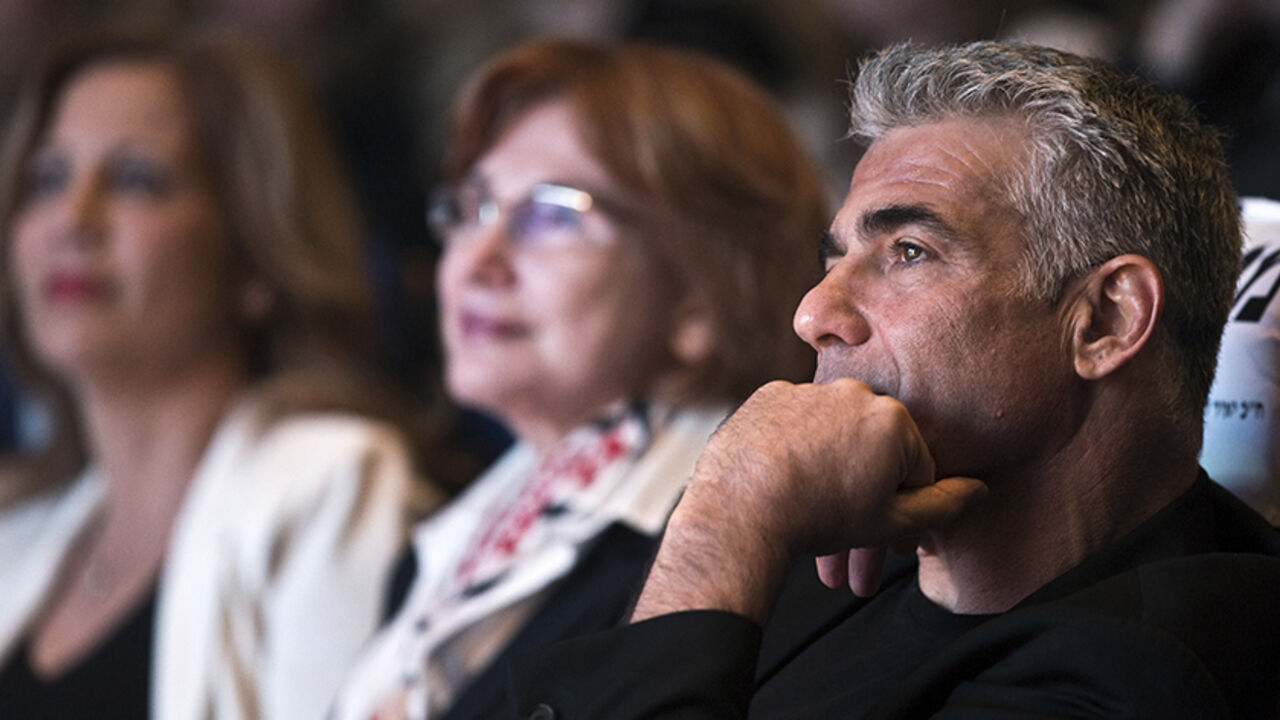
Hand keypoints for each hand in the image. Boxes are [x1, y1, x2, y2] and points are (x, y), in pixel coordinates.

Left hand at [632, 379, 985, 622]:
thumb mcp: (891, 521)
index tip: (876, 529)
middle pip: (871, 447)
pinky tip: (780, 482)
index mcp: (893, 418)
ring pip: (831, 434)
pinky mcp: (768, 396)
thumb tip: (979, 489)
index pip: (914, 469)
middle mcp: (853, 391)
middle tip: (840, 528)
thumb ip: (943, 505)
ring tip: (809, 513)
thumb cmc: (821, 517)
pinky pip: (792, 424)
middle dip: (863, 487)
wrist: (741, 509)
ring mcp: (807, 389)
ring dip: (828, 467)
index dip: (899, 506)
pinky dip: (791, 448)